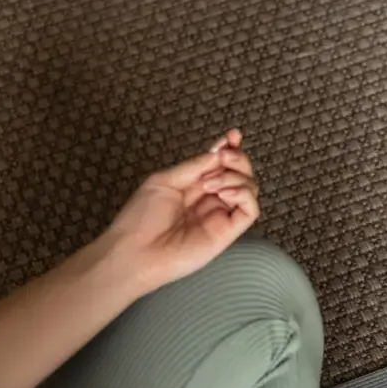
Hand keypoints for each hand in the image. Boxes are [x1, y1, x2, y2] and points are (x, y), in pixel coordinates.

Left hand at [98, 129, 260, 294]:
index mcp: (194, 187)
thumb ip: (195, 167)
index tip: (233, 136)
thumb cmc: (142, 219)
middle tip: (223, 158)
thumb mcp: (166, 180)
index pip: (221, 165)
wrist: (135, 251)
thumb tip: (219, 153)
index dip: (230, 148)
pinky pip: (250, 210)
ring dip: (234, 177)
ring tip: (210, 185)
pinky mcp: (227, 233)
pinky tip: (223, 194)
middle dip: (237, 159)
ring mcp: (220, 217)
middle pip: (240, 173)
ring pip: (249, 189)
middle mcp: (210, 201)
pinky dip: (243, 195)